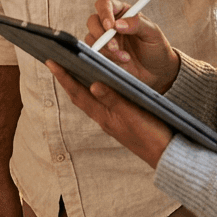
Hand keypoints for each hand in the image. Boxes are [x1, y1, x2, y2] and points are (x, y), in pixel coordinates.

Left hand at [46, 60, 174, 166]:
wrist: (166, 155)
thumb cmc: (151, 136)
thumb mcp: (133, 115)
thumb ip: (114, 99)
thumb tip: (93, 84)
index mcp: (104, 116)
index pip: (78, 93)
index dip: (63, 77)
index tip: (51, 62)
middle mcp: (103, 117)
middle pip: (79, 95)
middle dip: (66, 78)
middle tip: (55, 61)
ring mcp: (111, 119)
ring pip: (88, 98)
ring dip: (78, 83)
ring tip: (69, 67)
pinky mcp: (120, 120)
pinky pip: (100, 102)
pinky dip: (93, 90)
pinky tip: (96, 82)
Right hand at [86, 0, 179, 93]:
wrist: (157, 72)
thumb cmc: (156, 48)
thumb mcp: (153, 33)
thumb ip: (137, 24)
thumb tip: (118, 24)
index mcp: (123, 12)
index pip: (105, 4)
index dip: (104, 13)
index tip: (110, 26)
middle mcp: (111, 24)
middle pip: (93, 21)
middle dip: (101, 34)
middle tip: (114, 46)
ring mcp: (105, 40)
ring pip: (92, 38)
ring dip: (106, 49)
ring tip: (125, 57)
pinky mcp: (103, 54)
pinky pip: (95, 53)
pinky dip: (107, 58)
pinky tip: (122, 62)